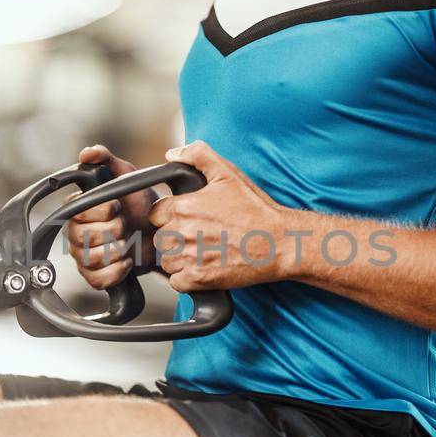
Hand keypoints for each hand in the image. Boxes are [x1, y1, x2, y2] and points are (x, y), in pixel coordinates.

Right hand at [64, 144, 160, 291]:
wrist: (159, 234)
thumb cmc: (141, 204)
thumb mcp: (126, 175)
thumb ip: (106, 159)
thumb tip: (86, 152)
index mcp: (79, 208)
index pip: (78, 211)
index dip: (101, 210)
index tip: (118, 206)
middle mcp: (76, 232)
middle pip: (83, 237)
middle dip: (112, 231)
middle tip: (125, 226)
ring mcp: (83, 255)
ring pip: (90, 258)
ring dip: (116, 251)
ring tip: (128, 243)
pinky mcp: (93, 275)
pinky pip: (96, 279)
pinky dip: (115, 271)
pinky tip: (127, 261)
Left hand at [148, 140, 288, 292]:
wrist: (279, 243)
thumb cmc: (255, 210)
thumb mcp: (228, 174)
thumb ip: (198, 156)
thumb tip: (171, 154)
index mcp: (184, 206)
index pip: (156, 214)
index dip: (170, 217)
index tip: (187, 220)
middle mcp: (182, 232)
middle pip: (160, 239)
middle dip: (175, 238)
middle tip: (199, 237)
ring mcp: (189, 257)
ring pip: (166, 261)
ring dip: (179, 259)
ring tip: (203, 252)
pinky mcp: (198, 279)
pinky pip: (176, 282)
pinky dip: (187, 279)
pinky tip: (205, 268)